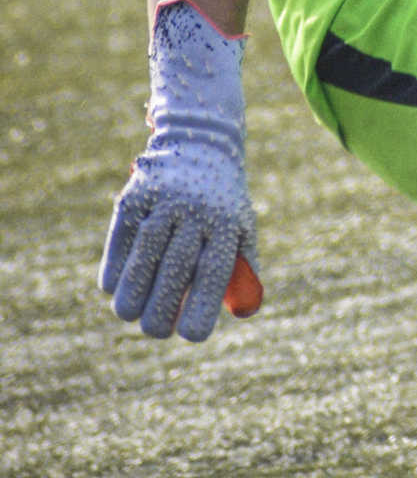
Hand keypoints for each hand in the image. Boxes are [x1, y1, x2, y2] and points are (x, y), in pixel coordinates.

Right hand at [100, 0, 261, 340]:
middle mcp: (197, 213)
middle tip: (154, 330)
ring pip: (143, 258)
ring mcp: (164, 201)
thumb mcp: (242, 229)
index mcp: (228, 225)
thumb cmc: (223, 201)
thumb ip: (241, 272)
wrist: (202, 142)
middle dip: (160, 311)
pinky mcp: (135, 195)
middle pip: (174, 273)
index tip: (189, 336)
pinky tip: (112, 286)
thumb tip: (237, 314)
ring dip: (132, 294)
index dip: (200, 311)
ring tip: (129, 314)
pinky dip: (114, 266)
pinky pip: (120, 239)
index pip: (213, 276)